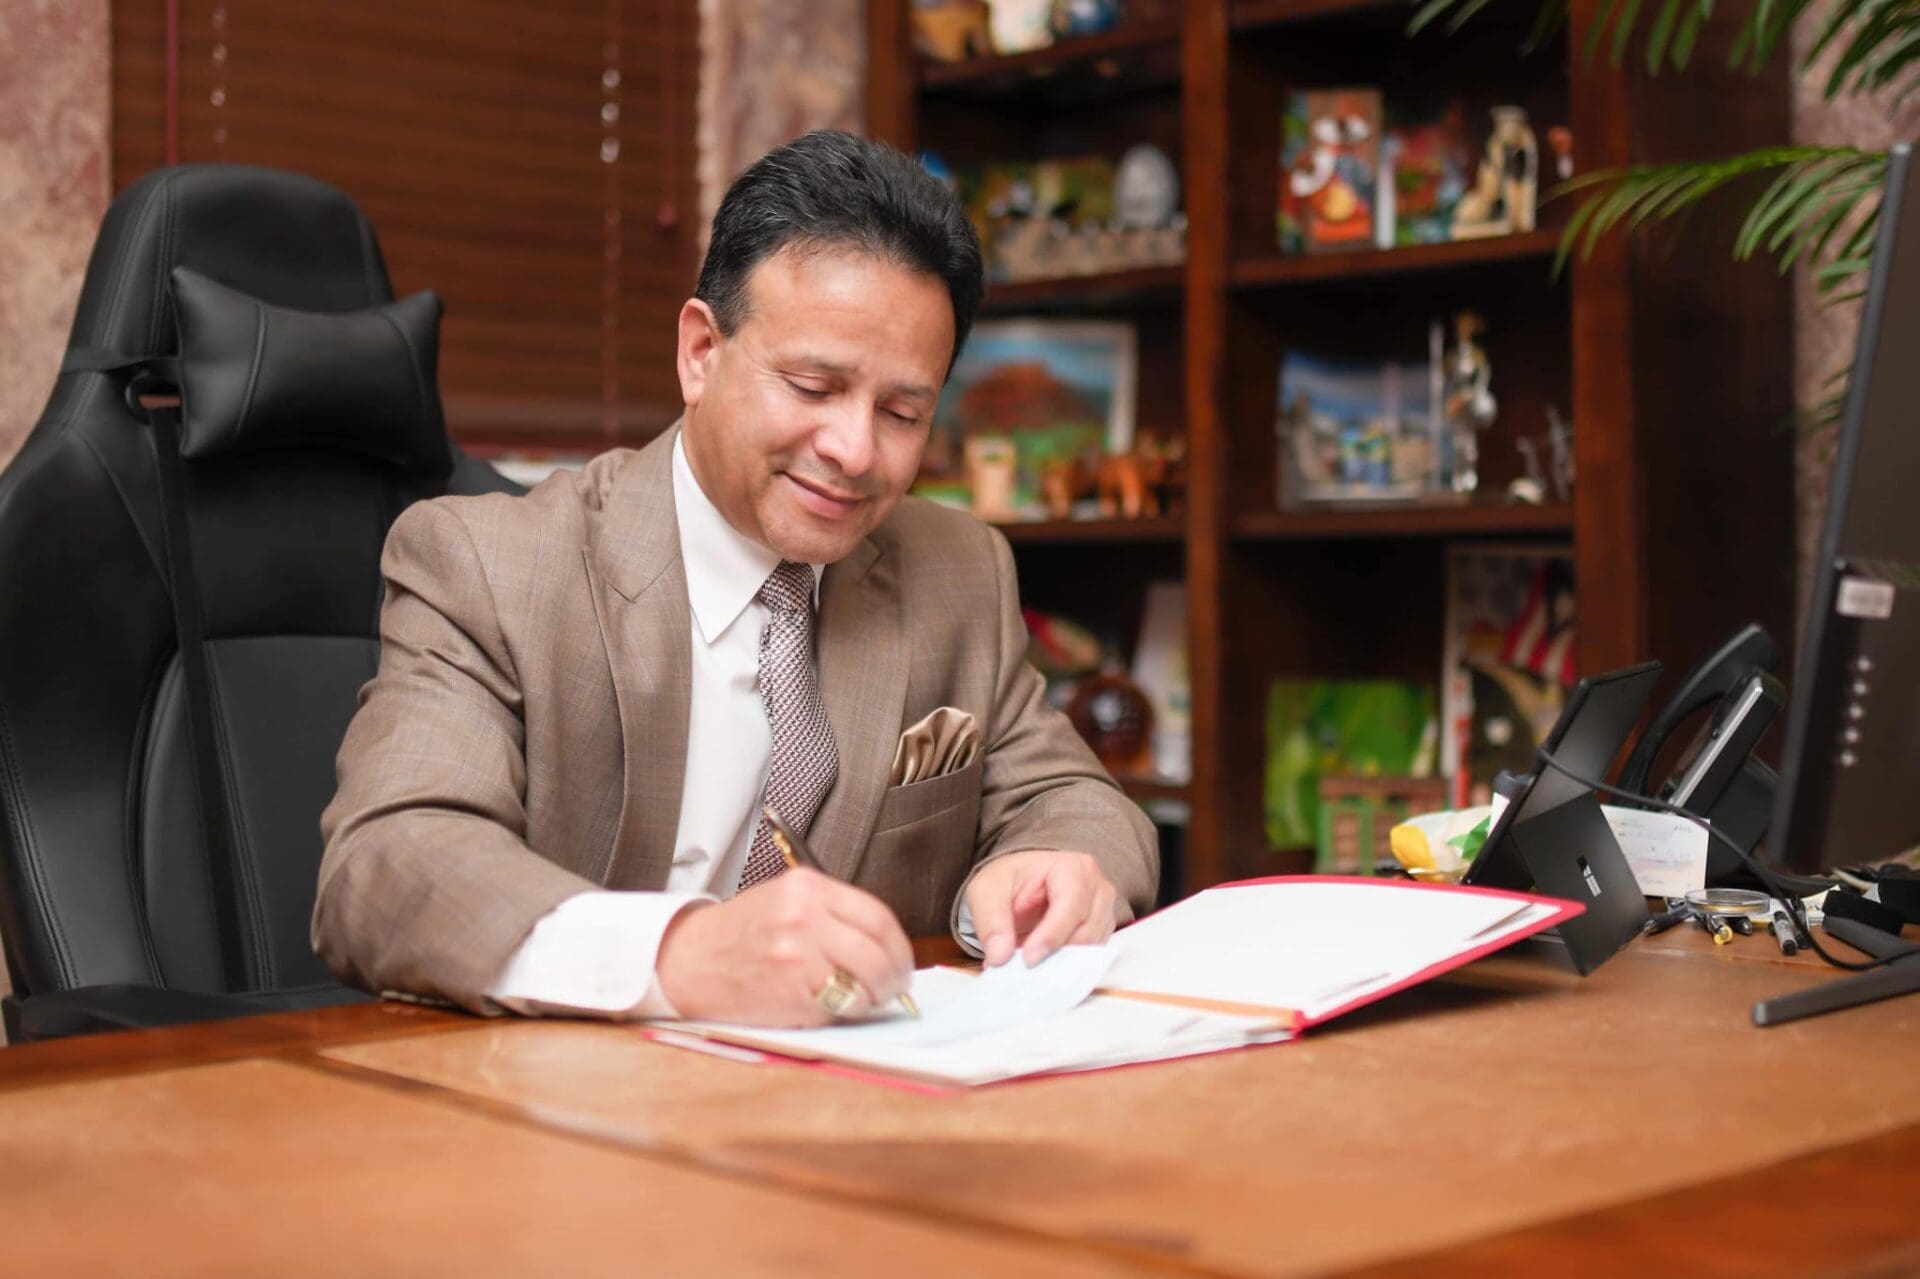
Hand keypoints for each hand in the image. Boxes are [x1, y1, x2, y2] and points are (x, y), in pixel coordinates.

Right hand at [655, 868, 913, 1026]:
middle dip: (894, 978)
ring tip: (862, 1000)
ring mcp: (796, 956)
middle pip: (877, 953)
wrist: (689, 959)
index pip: (877, 917)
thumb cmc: (741, 933)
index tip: (903, 963)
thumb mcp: (786, 900)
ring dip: (871, 999)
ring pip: (863, 985)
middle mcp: (804, 917)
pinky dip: (842, 1014)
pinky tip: (829, 1007)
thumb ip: (833, 914)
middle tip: (894, 989)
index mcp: (807, 887)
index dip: (899, 947)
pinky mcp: (788, 993)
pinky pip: (836, 1009)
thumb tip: (885, 947)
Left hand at [964, 849, 1122, 967]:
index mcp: (1072, 868)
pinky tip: (1043, 969)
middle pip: (1086, 931)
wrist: (1020, 885)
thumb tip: (1000, 956)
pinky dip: (1067, 968)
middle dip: (1056, 954)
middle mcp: (1097, 889)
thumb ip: (991, 921)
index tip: (1028, 959)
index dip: (1051, 935)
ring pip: (1092, 950)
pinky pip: (1091, 959)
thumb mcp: (987, 891)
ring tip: (1030, 969)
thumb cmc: (1009, 880)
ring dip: (1062, 964)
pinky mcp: (1100, 934)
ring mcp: (1103, 913)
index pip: (1071, 905)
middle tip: (1024, 970)